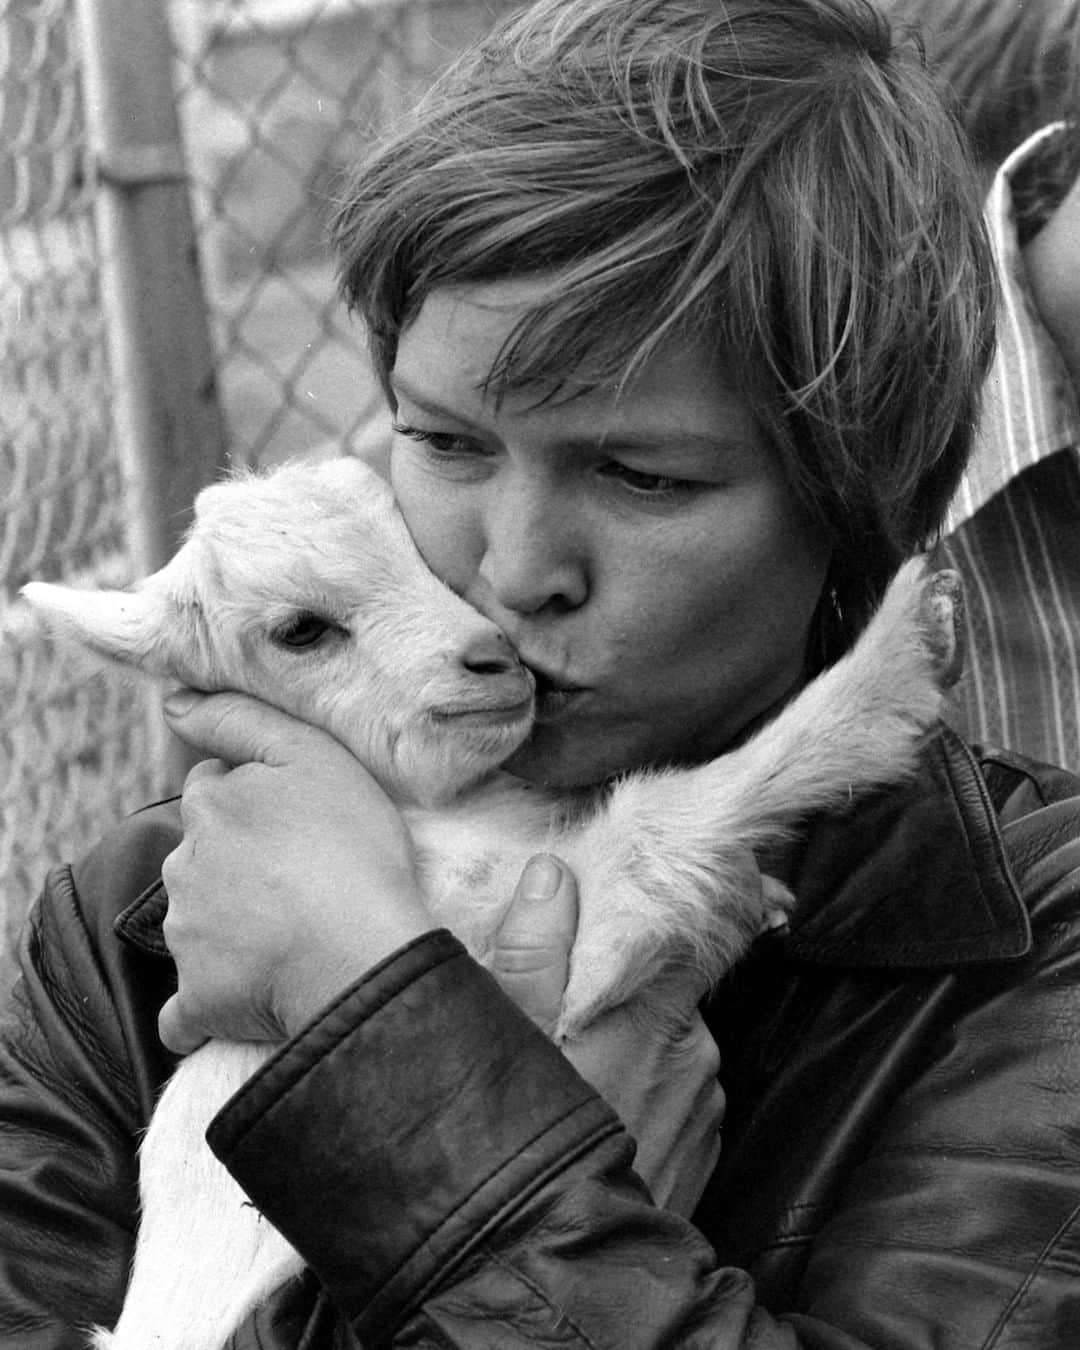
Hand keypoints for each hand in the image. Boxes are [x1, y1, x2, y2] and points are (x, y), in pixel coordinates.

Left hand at [157, 690, 434, 1054]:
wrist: (361, 955)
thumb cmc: (351, 851)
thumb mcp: (311, 756)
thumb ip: (239, 720)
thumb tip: (173, 703)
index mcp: (210, 807)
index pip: (214, 790)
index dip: (254, 802)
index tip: (295, 822)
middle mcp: (184, 868)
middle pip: (202, 855)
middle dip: (236, 863)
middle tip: (301, 879)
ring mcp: (186, 938)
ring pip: (197, 924)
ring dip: (228, 929)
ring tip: (294, 937)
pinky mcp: (197, 998)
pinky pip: (187, 1009)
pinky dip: (206, 1006)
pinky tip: (245, 1003)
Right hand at [492, 855, 724, 1215]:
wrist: (562, 1266)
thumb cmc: (524, 1150)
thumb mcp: (506, 1040)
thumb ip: (533, 950)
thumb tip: (551, 872)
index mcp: (649, 1010)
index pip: (696, 927)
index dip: (674, 904)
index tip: (650, 893)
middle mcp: (694, 1048)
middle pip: (669, 983)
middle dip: (626, 984)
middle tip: (569, 1006)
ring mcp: (705, 1100)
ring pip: (670, 1039)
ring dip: (632, 1041)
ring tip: (576, 1070)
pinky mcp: (705, 1141)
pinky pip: (677, 1088)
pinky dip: (644, 1087)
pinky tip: (600, 1109)